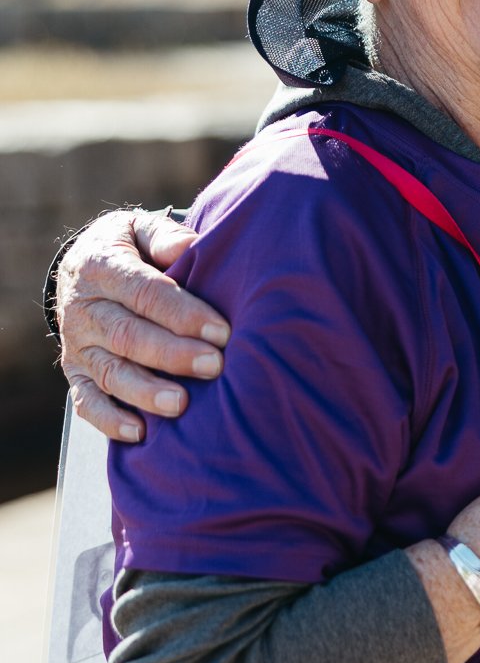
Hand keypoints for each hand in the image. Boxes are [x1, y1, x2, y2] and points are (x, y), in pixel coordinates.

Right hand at [56, 210, 227, 442]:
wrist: (81, 267)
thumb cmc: (128, 249)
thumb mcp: (139, 230)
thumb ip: (165, 237)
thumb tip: (190, 249)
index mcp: (102, 268)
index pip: (145, 293)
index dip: (183, 314)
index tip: (221, 331)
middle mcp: (84, 310)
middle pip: (128, 336)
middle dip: (173, 354)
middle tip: (213, 366)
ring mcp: (77, 346)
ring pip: (110, 373)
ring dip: (146, 391)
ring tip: (181, 404)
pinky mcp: (75, 373)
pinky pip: (86, 402)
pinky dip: (110, 421)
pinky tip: (140, 433)